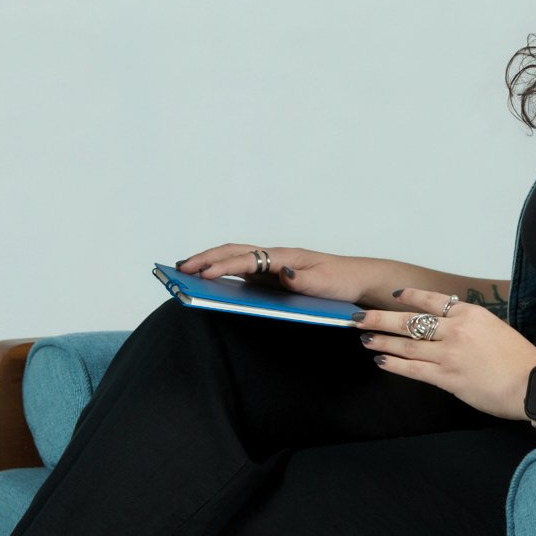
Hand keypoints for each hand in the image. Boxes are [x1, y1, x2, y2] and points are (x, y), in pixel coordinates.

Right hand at [174, 244, 365, 305]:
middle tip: (178, 269)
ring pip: (234, 259)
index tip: (202, 275)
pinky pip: (241, 272)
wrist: (356, 280)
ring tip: (184, 271)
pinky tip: (208, 281)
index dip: (223, 266)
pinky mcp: (271, 277)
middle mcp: (274, 257)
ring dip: (209, 263)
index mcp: (284, 256)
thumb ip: (303, 279)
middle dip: (205, 259)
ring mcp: (271, 266)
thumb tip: (280, 273)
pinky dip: (221, 272)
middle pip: (233, 252)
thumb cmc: (341, 280)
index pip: (247, 258)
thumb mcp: (325, 283)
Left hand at [356, 288, 535, 420]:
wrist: (531, 382)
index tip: (393, 295)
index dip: (409, 297)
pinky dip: (394, 365)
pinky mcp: (447, 378)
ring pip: (406, 345)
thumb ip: (470, 326)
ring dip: (382, 341)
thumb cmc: (519, 359)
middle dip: (380, 318)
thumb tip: (447, 328)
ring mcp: (449, 354)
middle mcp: (456, 330)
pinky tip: (381, 361)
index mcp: (470, 314)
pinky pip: (414, 369)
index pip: (431, 300)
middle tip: (359, 317)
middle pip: (409, 321)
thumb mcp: (495, 328)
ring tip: (365, 339)